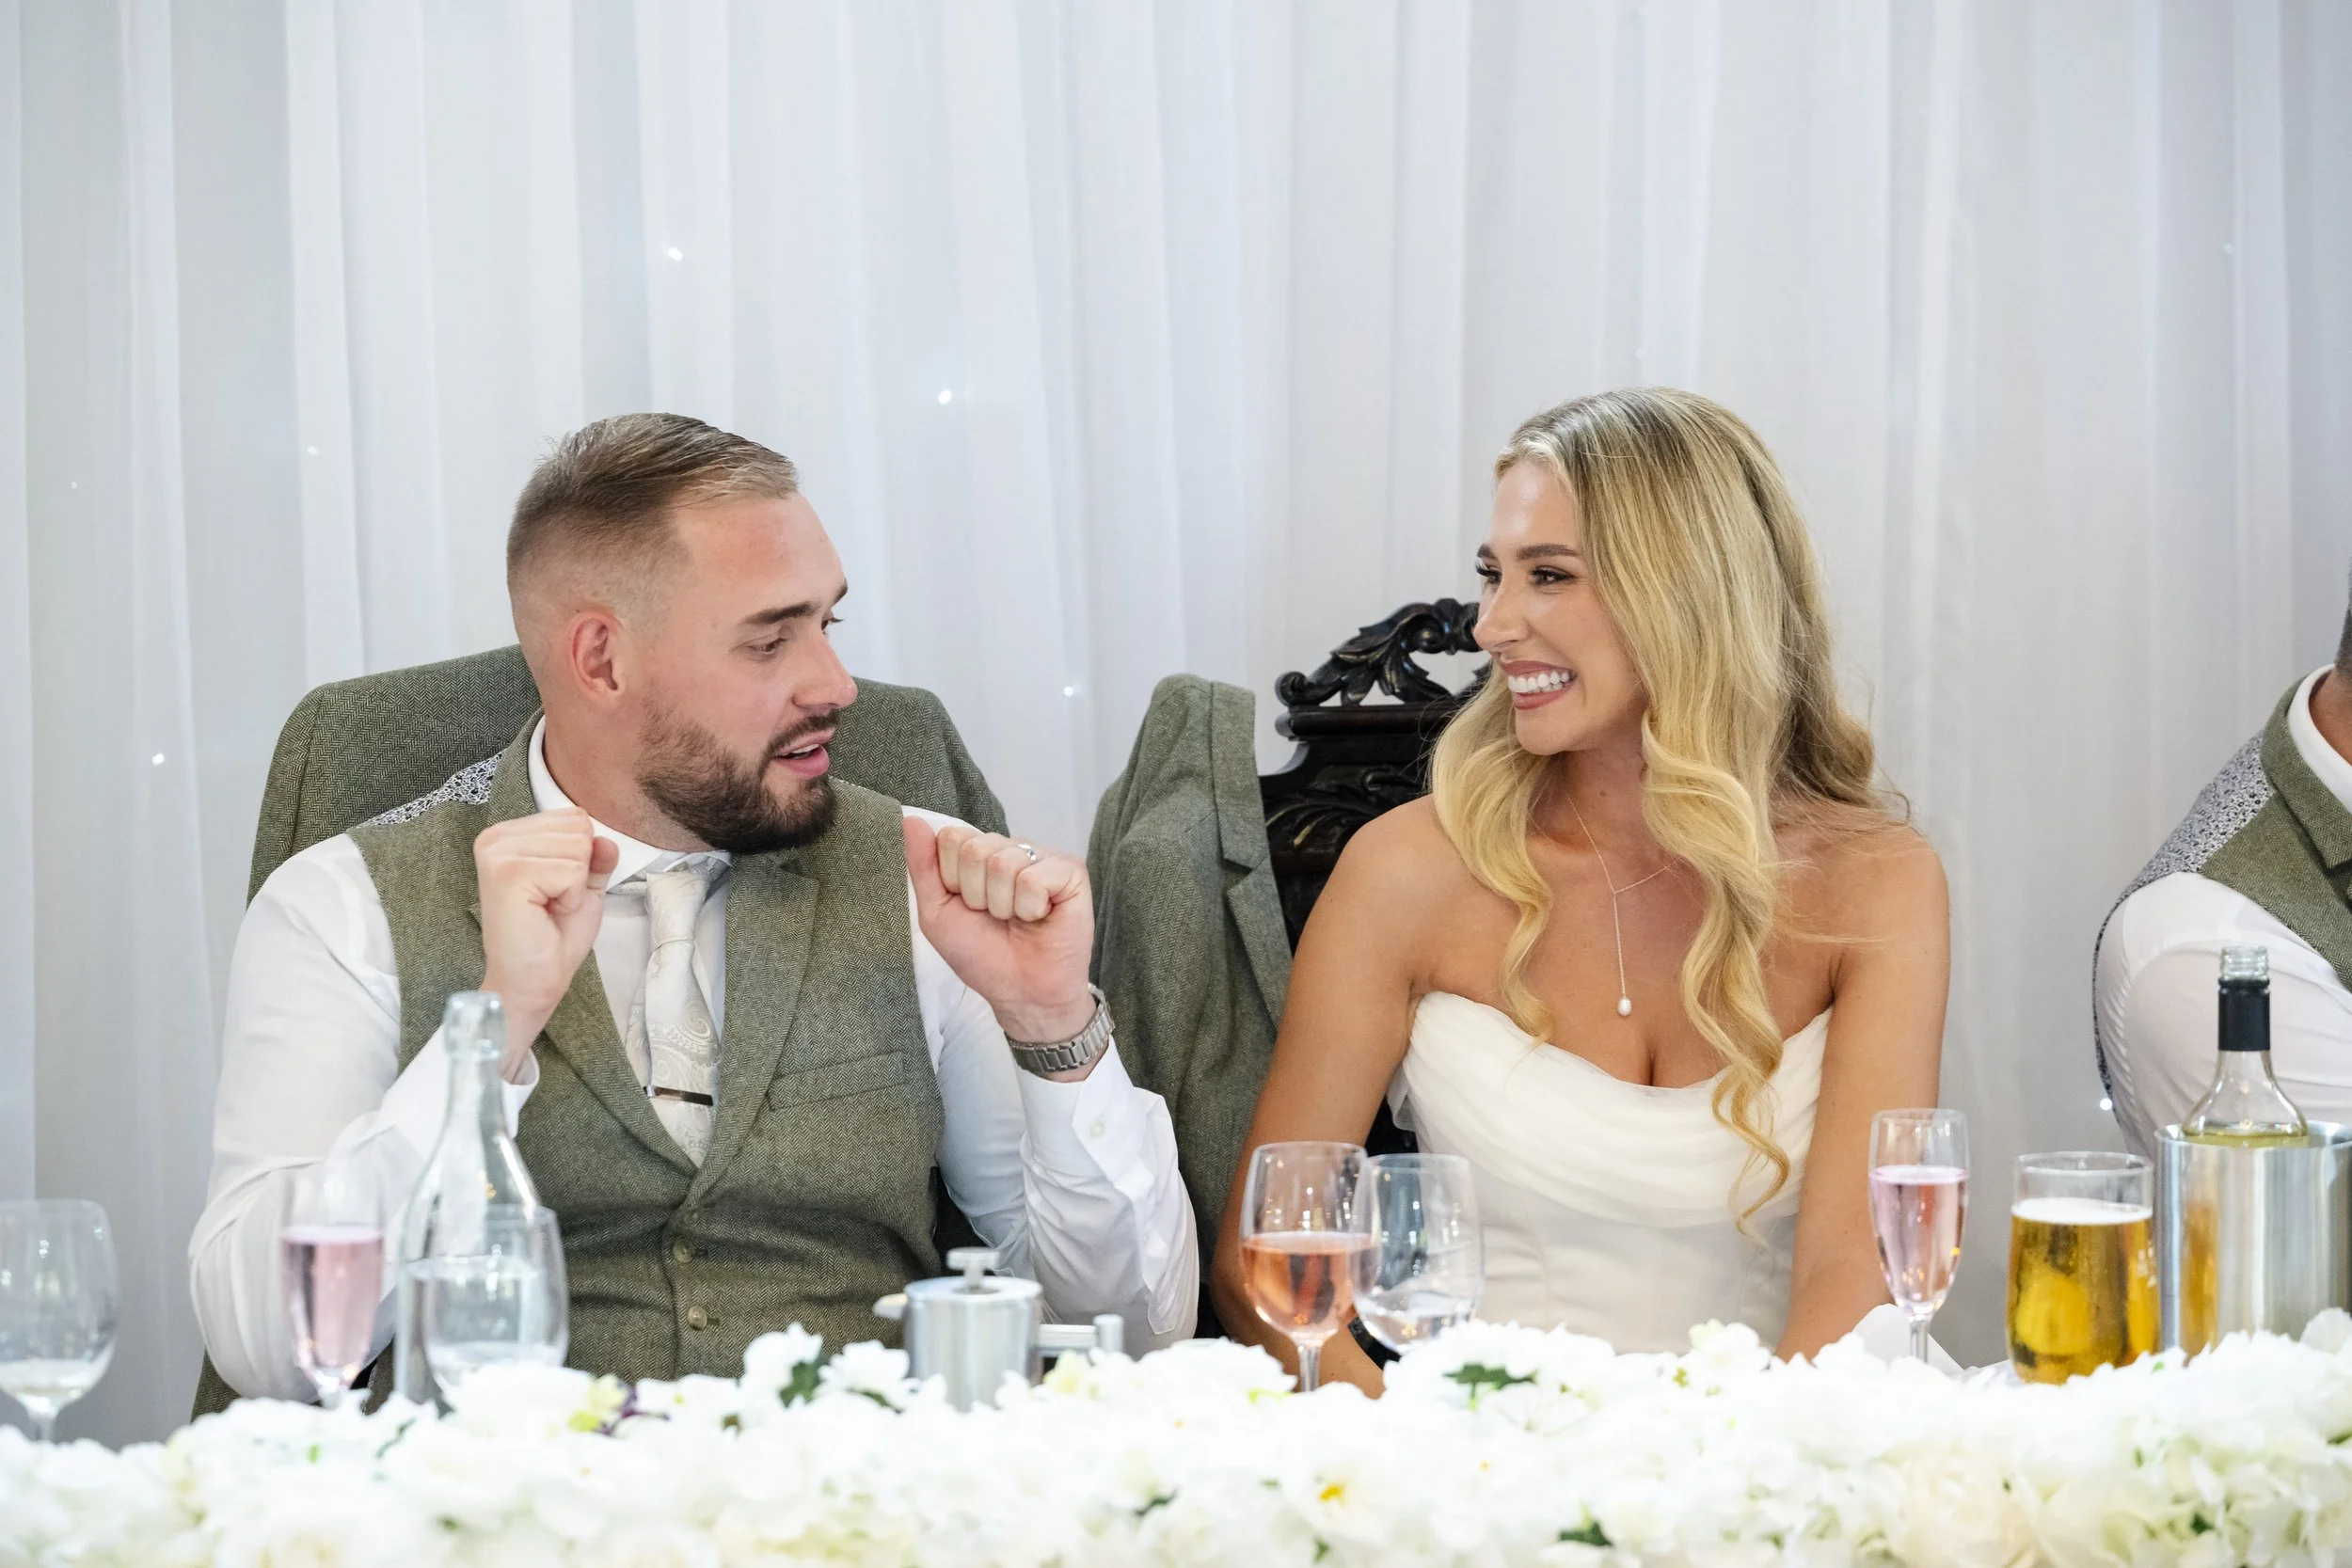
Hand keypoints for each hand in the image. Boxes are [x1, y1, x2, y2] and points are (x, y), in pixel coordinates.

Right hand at [474, 809, 619, 1077]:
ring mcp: (498, 854)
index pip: (573, 817)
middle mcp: (495, 838)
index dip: (580, 859)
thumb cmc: (551, 939)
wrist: (531, 983)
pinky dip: (571, 897)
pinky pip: (572, 870)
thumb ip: (595, 858)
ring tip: (548, 909)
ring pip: (578, 847)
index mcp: (507, 835)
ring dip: (575, 886)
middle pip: (578, 828)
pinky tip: (546, 914)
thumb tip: (607, 839)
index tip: (555, 890)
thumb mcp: (583, 888)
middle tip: (553, 903)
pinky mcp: (508, 874)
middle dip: (579, 871)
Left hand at [903, 818, 1095, 1046]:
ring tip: (1016, 920)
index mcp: (982, 854)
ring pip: (1004, 864)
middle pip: (975, 849)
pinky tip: (1040, 917)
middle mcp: (1013, 848)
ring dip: (1003, 906)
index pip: (951, 837)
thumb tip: (909, 819)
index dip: (952, 880)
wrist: (1021, 993)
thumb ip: (923, 867)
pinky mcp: (1071, 872)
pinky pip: (1034, 878)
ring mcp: (1043, 857)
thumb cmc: (982, 955)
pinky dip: (1029, 908)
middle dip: (976, 895)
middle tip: (994, 917)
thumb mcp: (937, 913)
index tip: (967, 907)